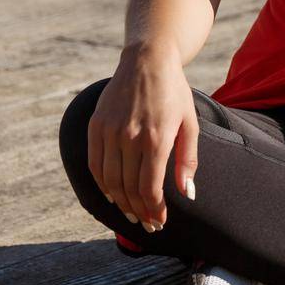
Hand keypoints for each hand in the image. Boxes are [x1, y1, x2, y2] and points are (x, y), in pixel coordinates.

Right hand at [87, 46, 199, 231]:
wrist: (147, 60)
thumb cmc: (174, 93)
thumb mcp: (190, 123)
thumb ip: (188, 160)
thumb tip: (188, 194)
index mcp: (157, 138)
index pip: (149, 188)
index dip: (153, 210)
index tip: (159, 222)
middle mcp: (130, 137)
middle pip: (129, 188)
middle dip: (139, 211)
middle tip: (147, 224)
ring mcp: (110, 131)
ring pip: (110, 181)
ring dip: (120, 202)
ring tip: (132, 213)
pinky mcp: (96, 126)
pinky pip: (95, 164)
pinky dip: (102, 184)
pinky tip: (112, 194)